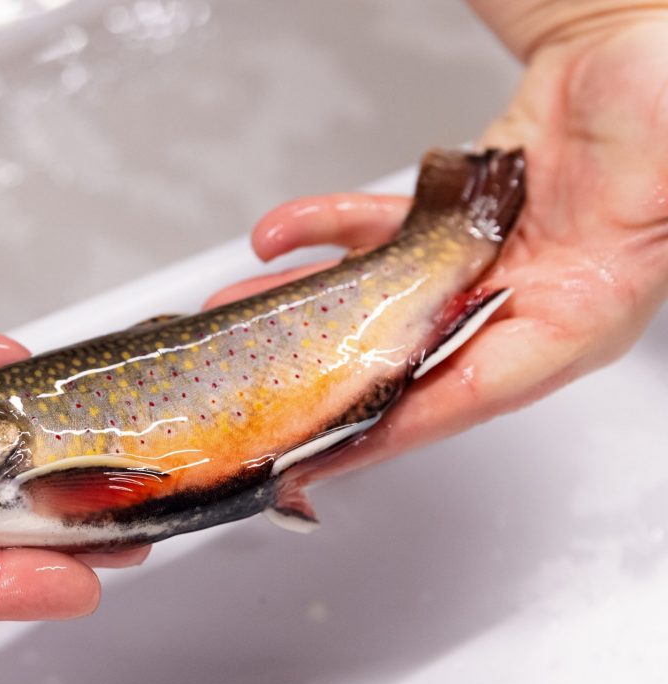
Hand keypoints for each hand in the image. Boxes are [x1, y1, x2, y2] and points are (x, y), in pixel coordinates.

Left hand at [212, 13, 667, 477]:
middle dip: (323, 373)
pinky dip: (330, 228)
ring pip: (381, 293)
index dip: (385, 431)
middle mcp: (529, 294)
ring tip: (239, 306)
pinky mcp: (460, 215)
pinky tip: (284, 232)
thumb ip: (584, 285)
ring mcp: (488, 255)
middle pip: (406, 353)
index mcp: (578, 318)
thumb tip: (531, 321)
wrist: (649, 44)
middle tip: (257, 396)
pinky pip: (384, 227)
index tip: (317, 456)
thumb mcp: (652, 210)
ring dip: (305, 301)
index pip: (462, 395)